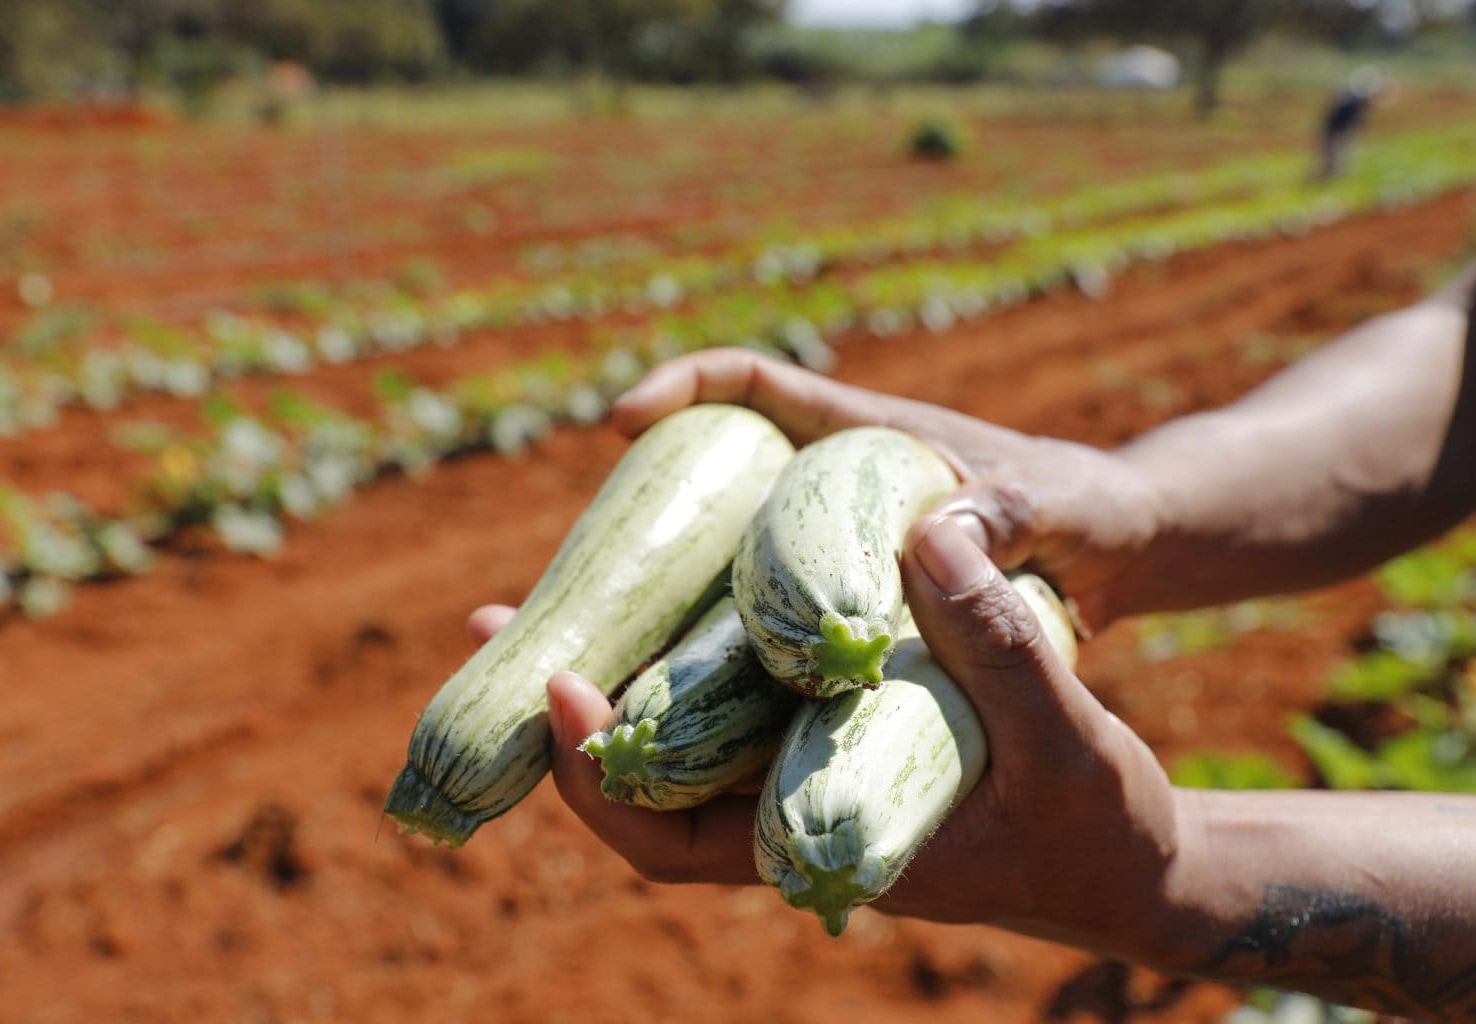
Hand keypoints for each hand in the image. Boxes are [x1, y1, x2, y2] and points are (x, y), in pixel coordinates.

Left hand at [466, 515, 1182, 950]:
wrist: (1123, 859)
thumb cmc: (1096, 825)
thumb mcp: (1068, 738)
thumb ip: (1000, 643)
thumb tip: (924, 530)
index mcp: (820, 845)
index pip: (672, 840)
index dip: (602, 777)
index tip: (558, 693)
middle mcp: (787, 815)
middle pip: (645, 781)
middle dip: (569, 713)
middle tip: (495, 622)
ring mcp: (801, 778)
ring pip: (682, 734)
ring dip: (619, 669)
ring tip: (556, 594)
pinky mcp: (826, 740)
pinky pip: (738, 701)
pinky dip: (695, 650)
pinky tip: (679, 586)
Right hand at [612, 348, 1161, 628]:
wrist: (1121, 557)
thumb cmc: (1090, 509)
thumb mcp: (1054, 504)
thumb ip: (1007, 513)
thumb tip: (930, 539)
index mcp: (865, 437)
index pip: (756, 386)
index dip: (685, 390)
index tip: (623, 421)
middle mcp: (833, 498)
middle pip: (709, 492)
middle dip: (635, 531)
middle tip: (568, 595)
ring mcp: (838, 559)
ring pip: (727, 577)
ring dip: (664, 622)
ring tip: (597, 673)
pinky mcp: (852, 617)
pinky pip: (771, 639)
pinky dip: (731, 675)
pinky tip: (694, 733)